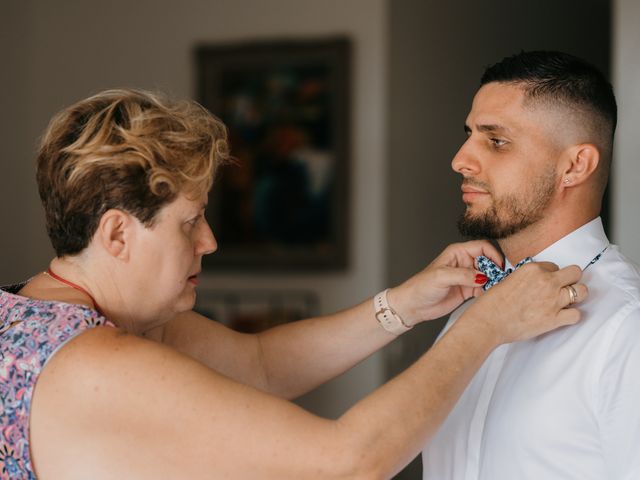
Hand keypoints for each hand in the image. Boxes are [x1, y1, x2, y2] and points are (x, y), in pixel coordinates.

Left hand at [388, 241, 502, 324]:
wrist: (414, 305)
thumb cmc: (421, 286)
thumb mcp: (441, 277)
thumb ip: (463, 275)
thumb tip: (482, 276)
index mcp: (457, 252)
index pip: (482, 247)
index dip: (493, 255)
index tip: (499, 267)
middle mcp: (464, 263)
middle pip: (488, 261)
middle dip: (496, 270)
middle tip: (499, 280)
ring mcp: (466, 277)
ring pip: (488, 276)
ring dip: (494, 282)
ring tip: (495, 290)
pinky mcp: (467, 290)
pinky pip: (484, 289)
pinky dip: (488, 292)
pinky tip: (488, 297)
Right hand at [462, 262, 586, 343]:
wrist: (487, 322)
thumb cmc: (491, 303)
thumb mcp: (508, 280)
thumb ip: (526, 280)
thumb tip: (534, 285)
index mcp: (532, 269)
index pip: (553, 266)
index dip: (550, 275)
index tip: (545, 283)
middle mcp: (546, 281)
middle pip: (575, 272)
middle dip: (571, 279)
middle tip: (563, 287)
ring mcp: (552, 300)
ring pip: (582, 291)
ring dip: (576, 295)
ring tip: (567, 301)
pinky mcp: (554, 319)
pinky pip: (577, 315)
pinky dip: (572, 316)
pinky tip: (562, 316)